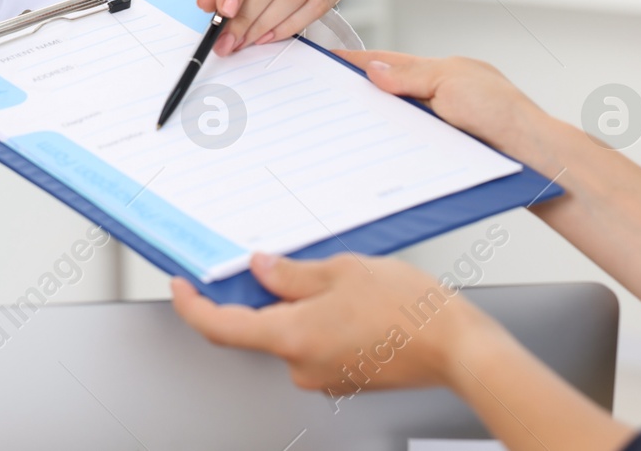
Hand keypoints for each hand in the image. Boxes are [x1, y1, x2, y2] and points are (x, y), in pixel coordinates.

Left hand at [170, 252, 497, 396]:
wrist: (461, 349)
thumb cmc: (412, 310)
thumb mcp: (344, 270)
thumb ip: (292, 273)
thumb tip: (260, 269)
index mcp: (293, 337)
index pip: (220, 327)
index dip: (191, 305)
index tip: (179, 286)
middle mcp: (302, 365)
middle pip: (256, 328)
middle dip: (258, 295)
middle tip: (268, 262)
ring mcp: (323, 376)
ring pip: (289, 334)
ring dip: (294, 306)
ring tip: (330, 278)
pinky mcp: (343, 377)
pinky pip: (314, 345)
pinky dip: (315, 321)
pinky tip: (345, 301)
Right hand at [333, 50, 547, 165]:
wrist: (533, 157)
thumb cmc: (504, 113)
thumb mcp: (451, 82)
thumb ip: (409, 77)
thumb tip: (374, 71)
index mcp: (440, 71)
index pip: (389, 62)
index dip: (358, 61)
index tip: (329, 61)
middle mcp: (438, 97)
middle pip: (388, 94)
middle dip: (360, 95)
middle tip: (329, 99)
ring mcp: (440, 125)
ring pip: (395, 123)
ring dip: (375, 126)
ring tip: (346, 128)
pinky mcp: (442, 152)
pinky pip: (406, 147)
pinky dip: (390, 148)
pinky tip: (375, 154)